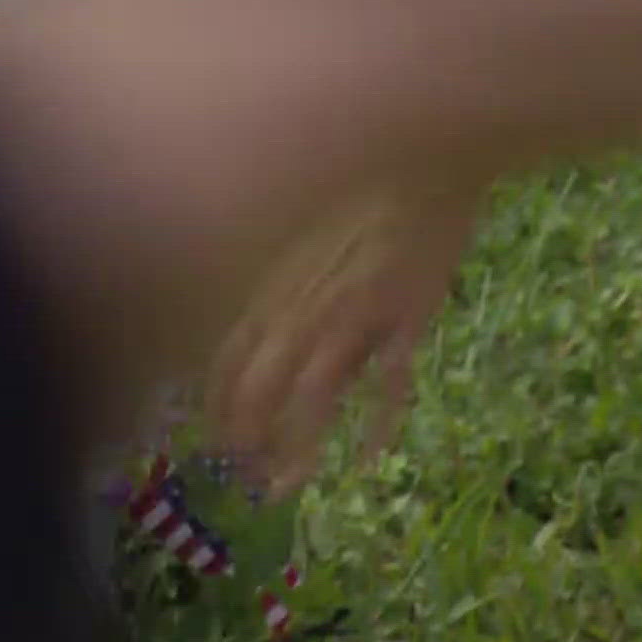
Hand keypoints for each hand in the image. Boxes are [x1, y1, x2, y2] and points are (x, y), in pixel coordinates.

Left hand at [205, 188, 478, 495]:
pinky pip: (386, 383)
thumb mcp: (310, 240)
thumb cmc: (365, 193)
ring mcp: (357, 313)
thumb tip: (267, 340)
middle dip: (246, 439)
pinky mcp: (406, 318)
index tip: (218, 443)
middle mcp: (306, 305)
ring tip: (286, 485)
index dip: (217, 406)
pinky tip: (366, 460)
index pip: (229, 359)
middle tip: (246, 480)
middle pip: (260, 385)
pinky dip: (374, 427)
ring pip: (313, 393)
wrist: (424, 156)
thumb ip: (291, 290)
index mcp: (278, 285)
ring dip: (295, 446)